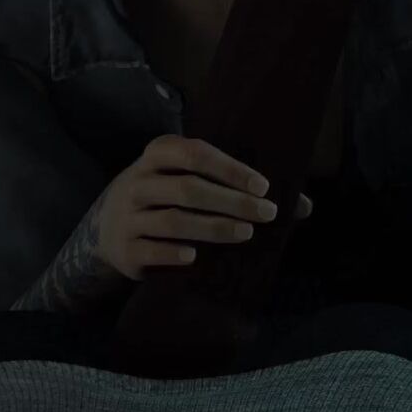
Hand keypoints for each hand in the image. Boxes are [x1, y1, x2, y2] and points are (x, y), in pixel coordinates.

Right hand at [97, 135, 311, 280]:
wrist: (108, 230)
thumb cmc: (165, 199)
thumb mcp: (188, 181)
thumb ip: (237, 187)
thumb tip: (304, 206)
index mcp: (158, 155)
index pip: (195, 154)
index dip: (230, 168)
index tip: (263, 186)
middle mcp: (139, 181)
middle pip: (188, 188)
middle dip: (231, 201)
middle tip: (266, 214)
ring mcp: (128, 215)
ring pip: (173, 220)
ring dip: (213, 227)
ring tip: (245, 234)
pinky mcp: (125, 248)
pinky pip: (151, 249)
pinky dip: (175, 253)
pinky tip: (197, 257)